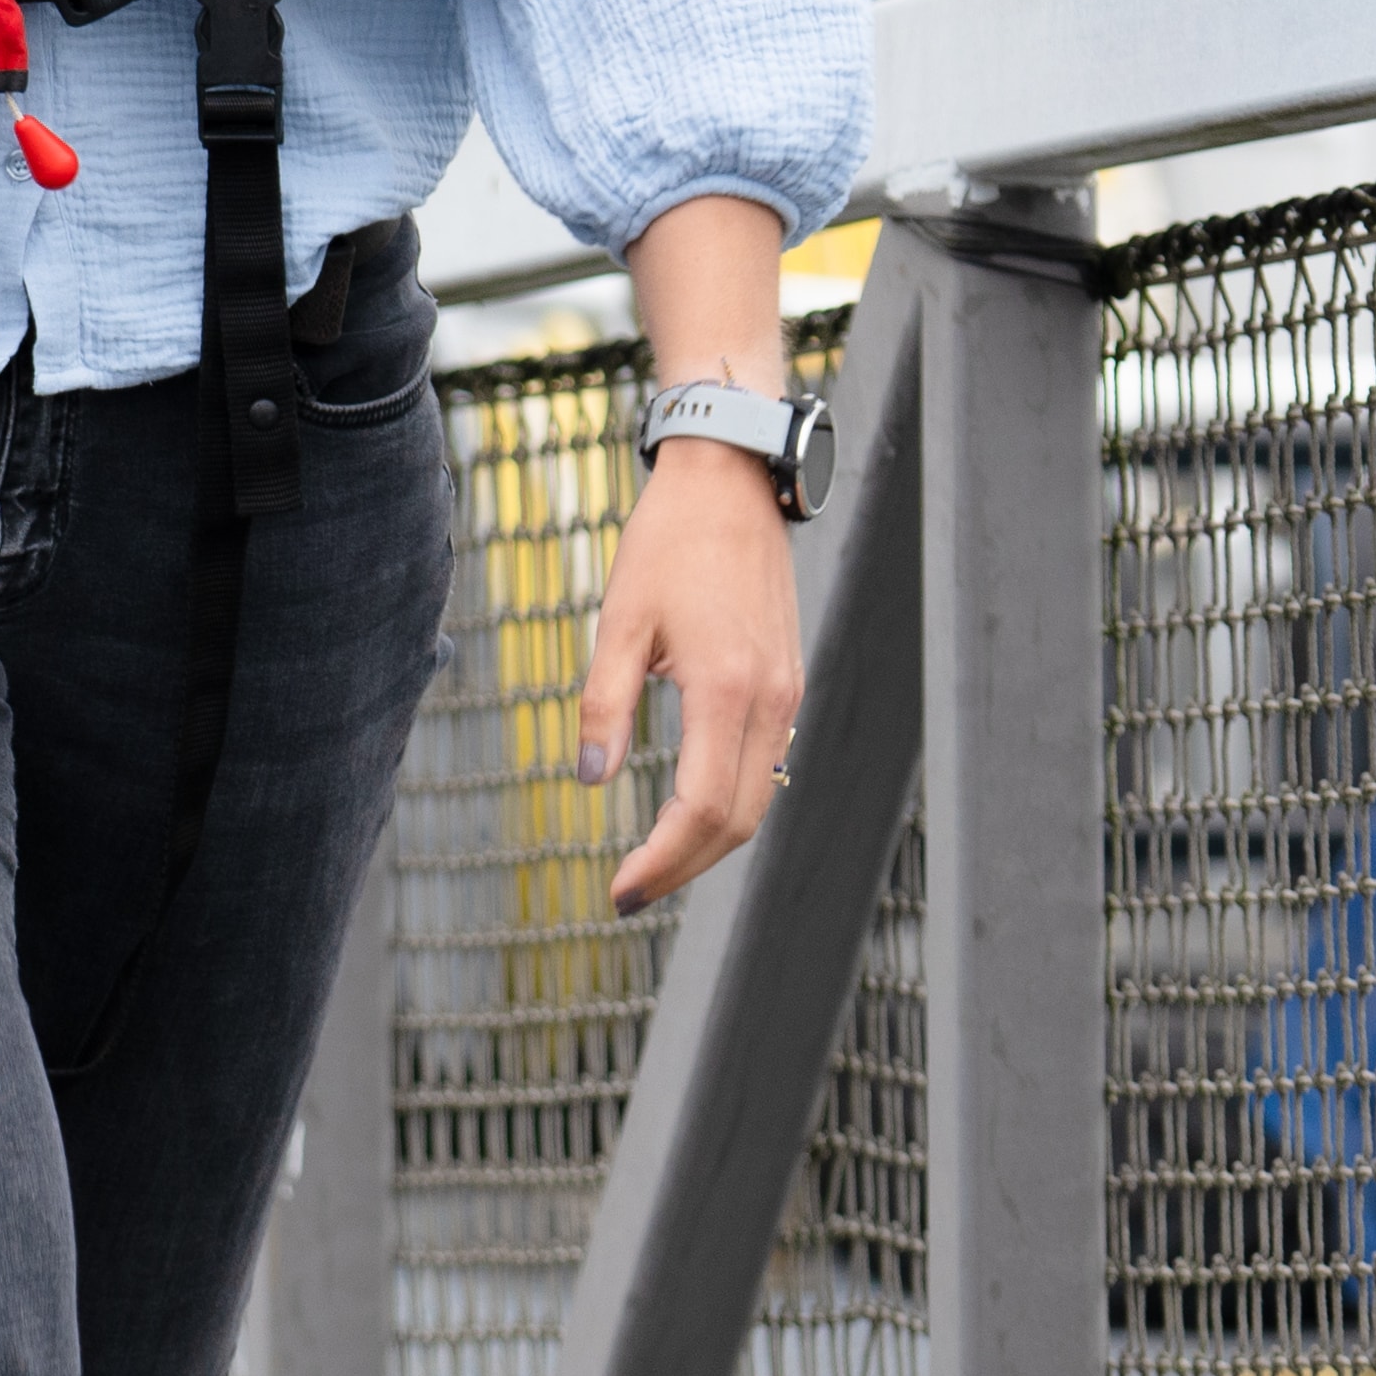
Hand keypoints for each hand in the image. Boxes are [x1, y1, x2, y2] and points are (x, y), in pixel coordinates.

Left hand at [592, 431, 802, 912]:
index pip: (702, 810)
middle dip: (683, 867)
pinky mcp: (787, 683)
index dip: (661, 862)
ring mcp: (787, 695)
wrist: (731, 484)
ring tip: (653, 862)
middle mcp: (771, 702)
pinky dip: (728, 804)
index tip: (619, 891)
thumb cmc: (667, 543)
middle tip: (628, 891)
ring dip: (707, 842)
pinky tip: (686, 811)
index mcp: (729, 691)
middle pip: (737, 822)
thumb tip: (588, 779)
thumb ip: (602, 704)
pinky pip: (764, 767)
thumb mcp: (619, 620)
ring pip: (757, 800)